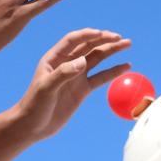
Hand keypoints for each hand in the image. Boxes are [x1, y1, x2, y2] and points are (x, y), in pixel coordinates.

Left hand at [8, 29, 131, 140]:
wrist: (33, 126)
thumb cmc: (34, 105)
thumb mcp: (46, 88)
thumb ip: (63, 73)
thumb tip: (83, 61)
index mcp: (54, 58)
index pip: (73, 40)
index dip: (88, 35)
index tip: (102, 34)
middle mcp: (67, 63)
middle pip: (88, 46)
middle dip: (104, 40)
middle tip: (120, 38)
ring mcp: (76, 76)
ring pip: (97, 58)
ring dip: (112, 51)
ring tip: (127, 44)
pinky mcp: (83, 89)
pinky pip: (101, 77)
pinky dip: (113, 71)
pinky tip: (126, 66)